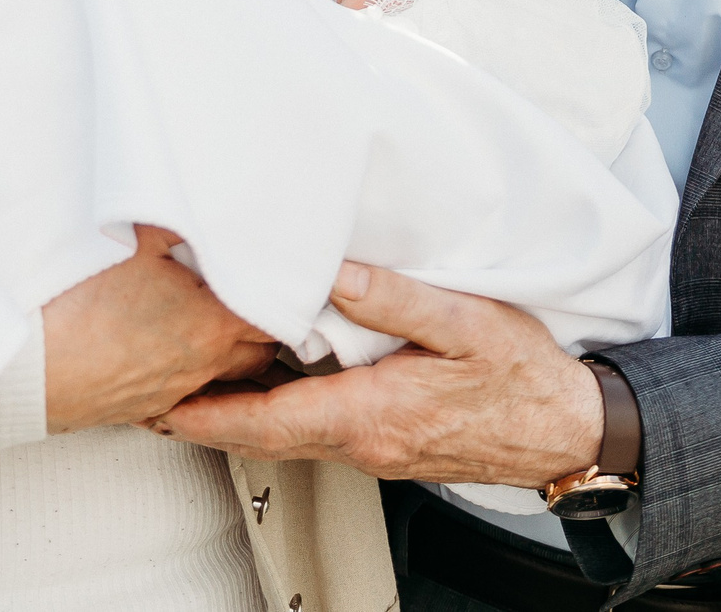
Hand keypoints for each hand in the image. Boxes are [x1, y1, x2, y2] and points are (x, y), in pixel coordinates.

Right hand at [41, 225, 277, 432]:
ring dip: (231, 352)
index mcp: (214, 325)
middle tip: (258, 297)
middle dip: (266, 325)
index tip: (286, 277)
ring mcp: (174, 391)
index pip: (281, 314)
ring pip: (227, 377)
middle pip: (261, 351)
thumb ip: (177, 226)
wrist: (26, 366)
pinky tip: (170, 348)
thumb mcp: (135, 242)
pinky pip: (188, 392)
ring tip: (216, 321)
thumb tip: (195, 211)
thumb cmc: (78, 309)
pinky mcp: (144, 405)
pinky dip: (192, 372)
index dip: (287, 293)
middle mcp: (203, 365)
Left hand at [154, 261, 603, 486]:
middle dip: (207, 420)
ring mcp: (377, 449)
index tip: (162, 407)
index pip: (269, 421)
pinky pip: (318, 433)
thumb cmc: (522, 377)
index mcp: (373, 414)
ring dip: (241, 417)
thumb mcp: (465, 321)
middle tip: (155, 396)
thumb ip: (394, 298)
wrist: (566, 429)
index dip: (208, 416)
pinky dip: (280, 414)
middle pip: (265, 436)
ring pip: (290, 437)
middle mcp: (365, 443)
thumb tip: (331, 272)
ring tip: (197, 385)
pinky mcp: (389, 445)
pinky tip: (270, 387)